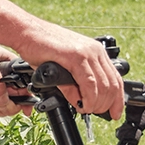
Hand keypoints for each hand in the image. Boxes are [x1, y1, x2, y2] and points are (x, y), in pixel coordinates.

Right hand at [7, 18, 125, 119]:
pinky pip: (89, 83)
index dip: (117, 100)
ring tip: (85, 109)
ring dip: (96, 104)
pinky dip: (87, 98)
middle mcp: (94, 50)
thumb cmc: (41, 47)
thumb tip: (82, 102)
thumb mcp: (64, 67)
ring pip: (102, 86)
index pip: (116, 79)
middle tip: (94, 112)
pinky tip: (81, 104)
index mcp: (95, 51)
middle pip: (112, 85)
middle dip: (106, 105)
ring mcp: (86, 52)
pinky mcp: (75, 56)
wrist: (26, 32)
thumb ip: (75, 84)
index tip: (114, 113)